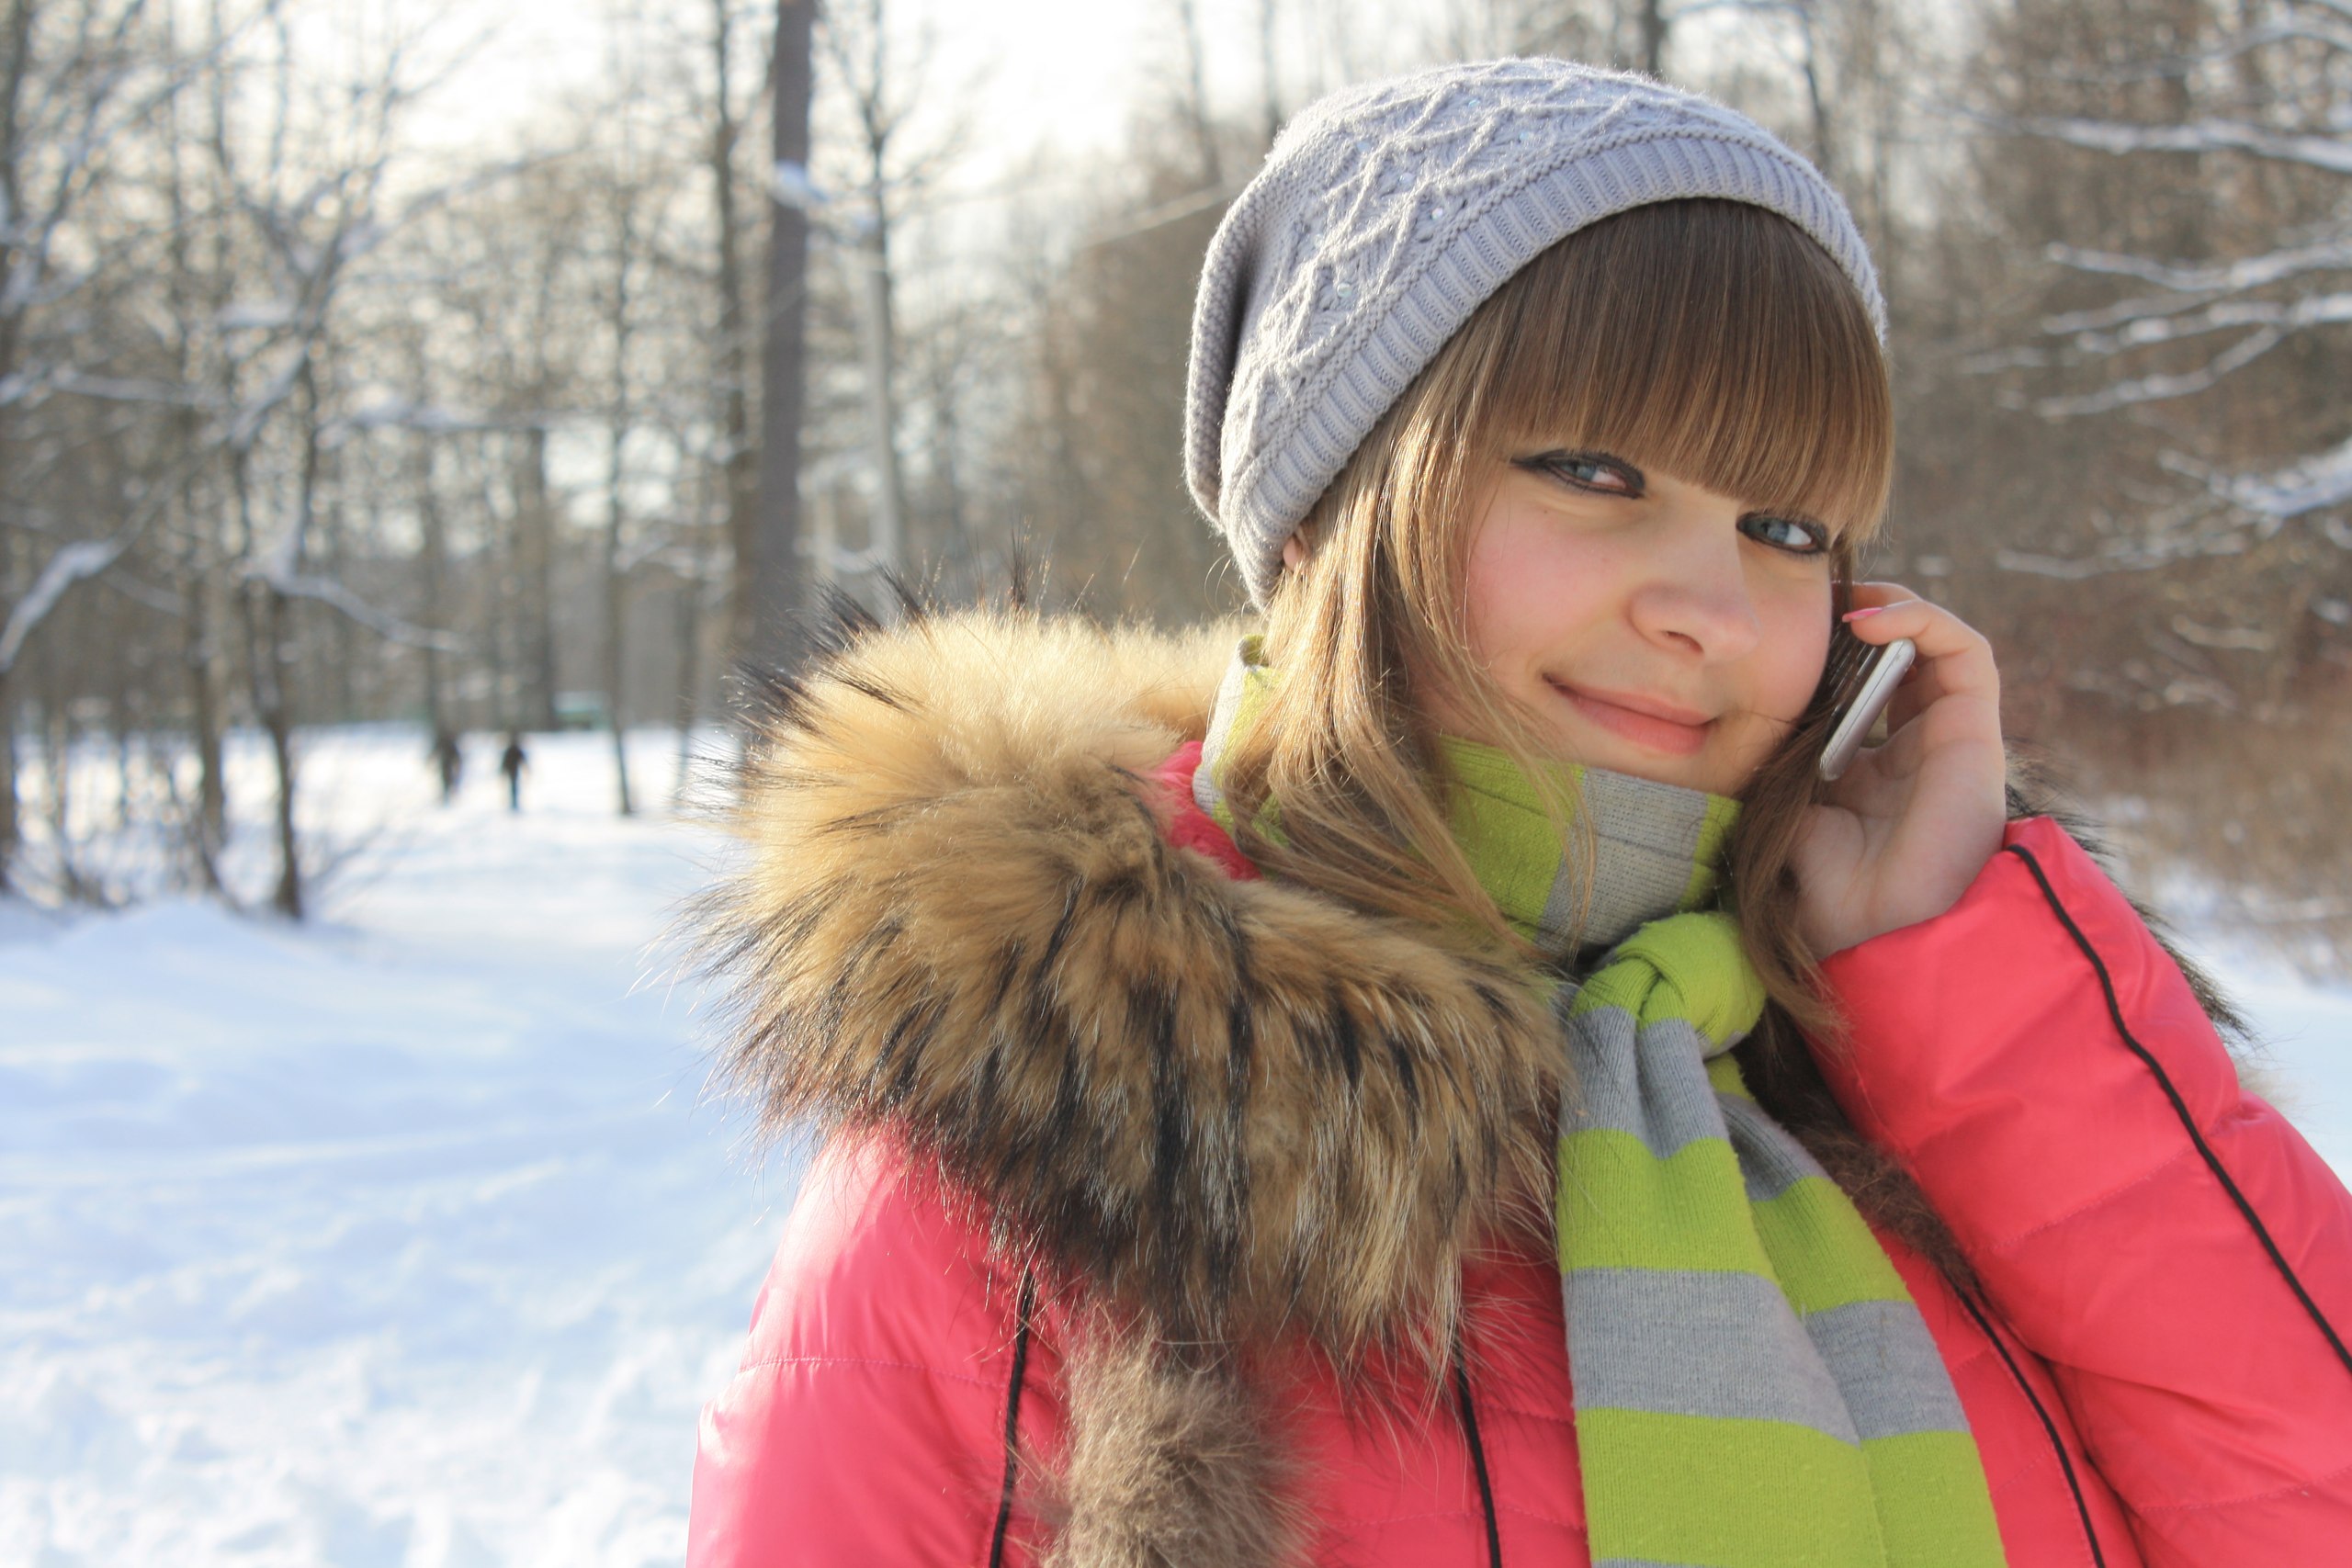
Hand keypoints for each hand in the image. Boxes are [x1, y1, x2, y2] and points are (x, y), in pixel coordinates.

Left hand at [1792, 583, 2007, 957]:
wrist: (1884, 930)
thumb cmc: (1835, 892)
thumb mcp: (1789, 817)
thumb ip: (1781, 770)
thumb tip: (1748, 727)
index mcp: (1873, 768)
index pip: (1859, 687)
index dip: (1829, 652)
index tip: (1785, 633)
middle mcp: (1915, 747)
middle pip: (1897, 656)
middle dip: (1857, 619)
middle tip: (1812, 603)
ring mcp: (1948, 736)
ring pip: (1935, 644)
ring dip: (1890, 608)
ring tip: (1844, 604)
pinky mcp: (1975, 730)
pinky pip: (1964, 651)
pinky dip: (1921, 620)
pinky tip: (1869, 622)